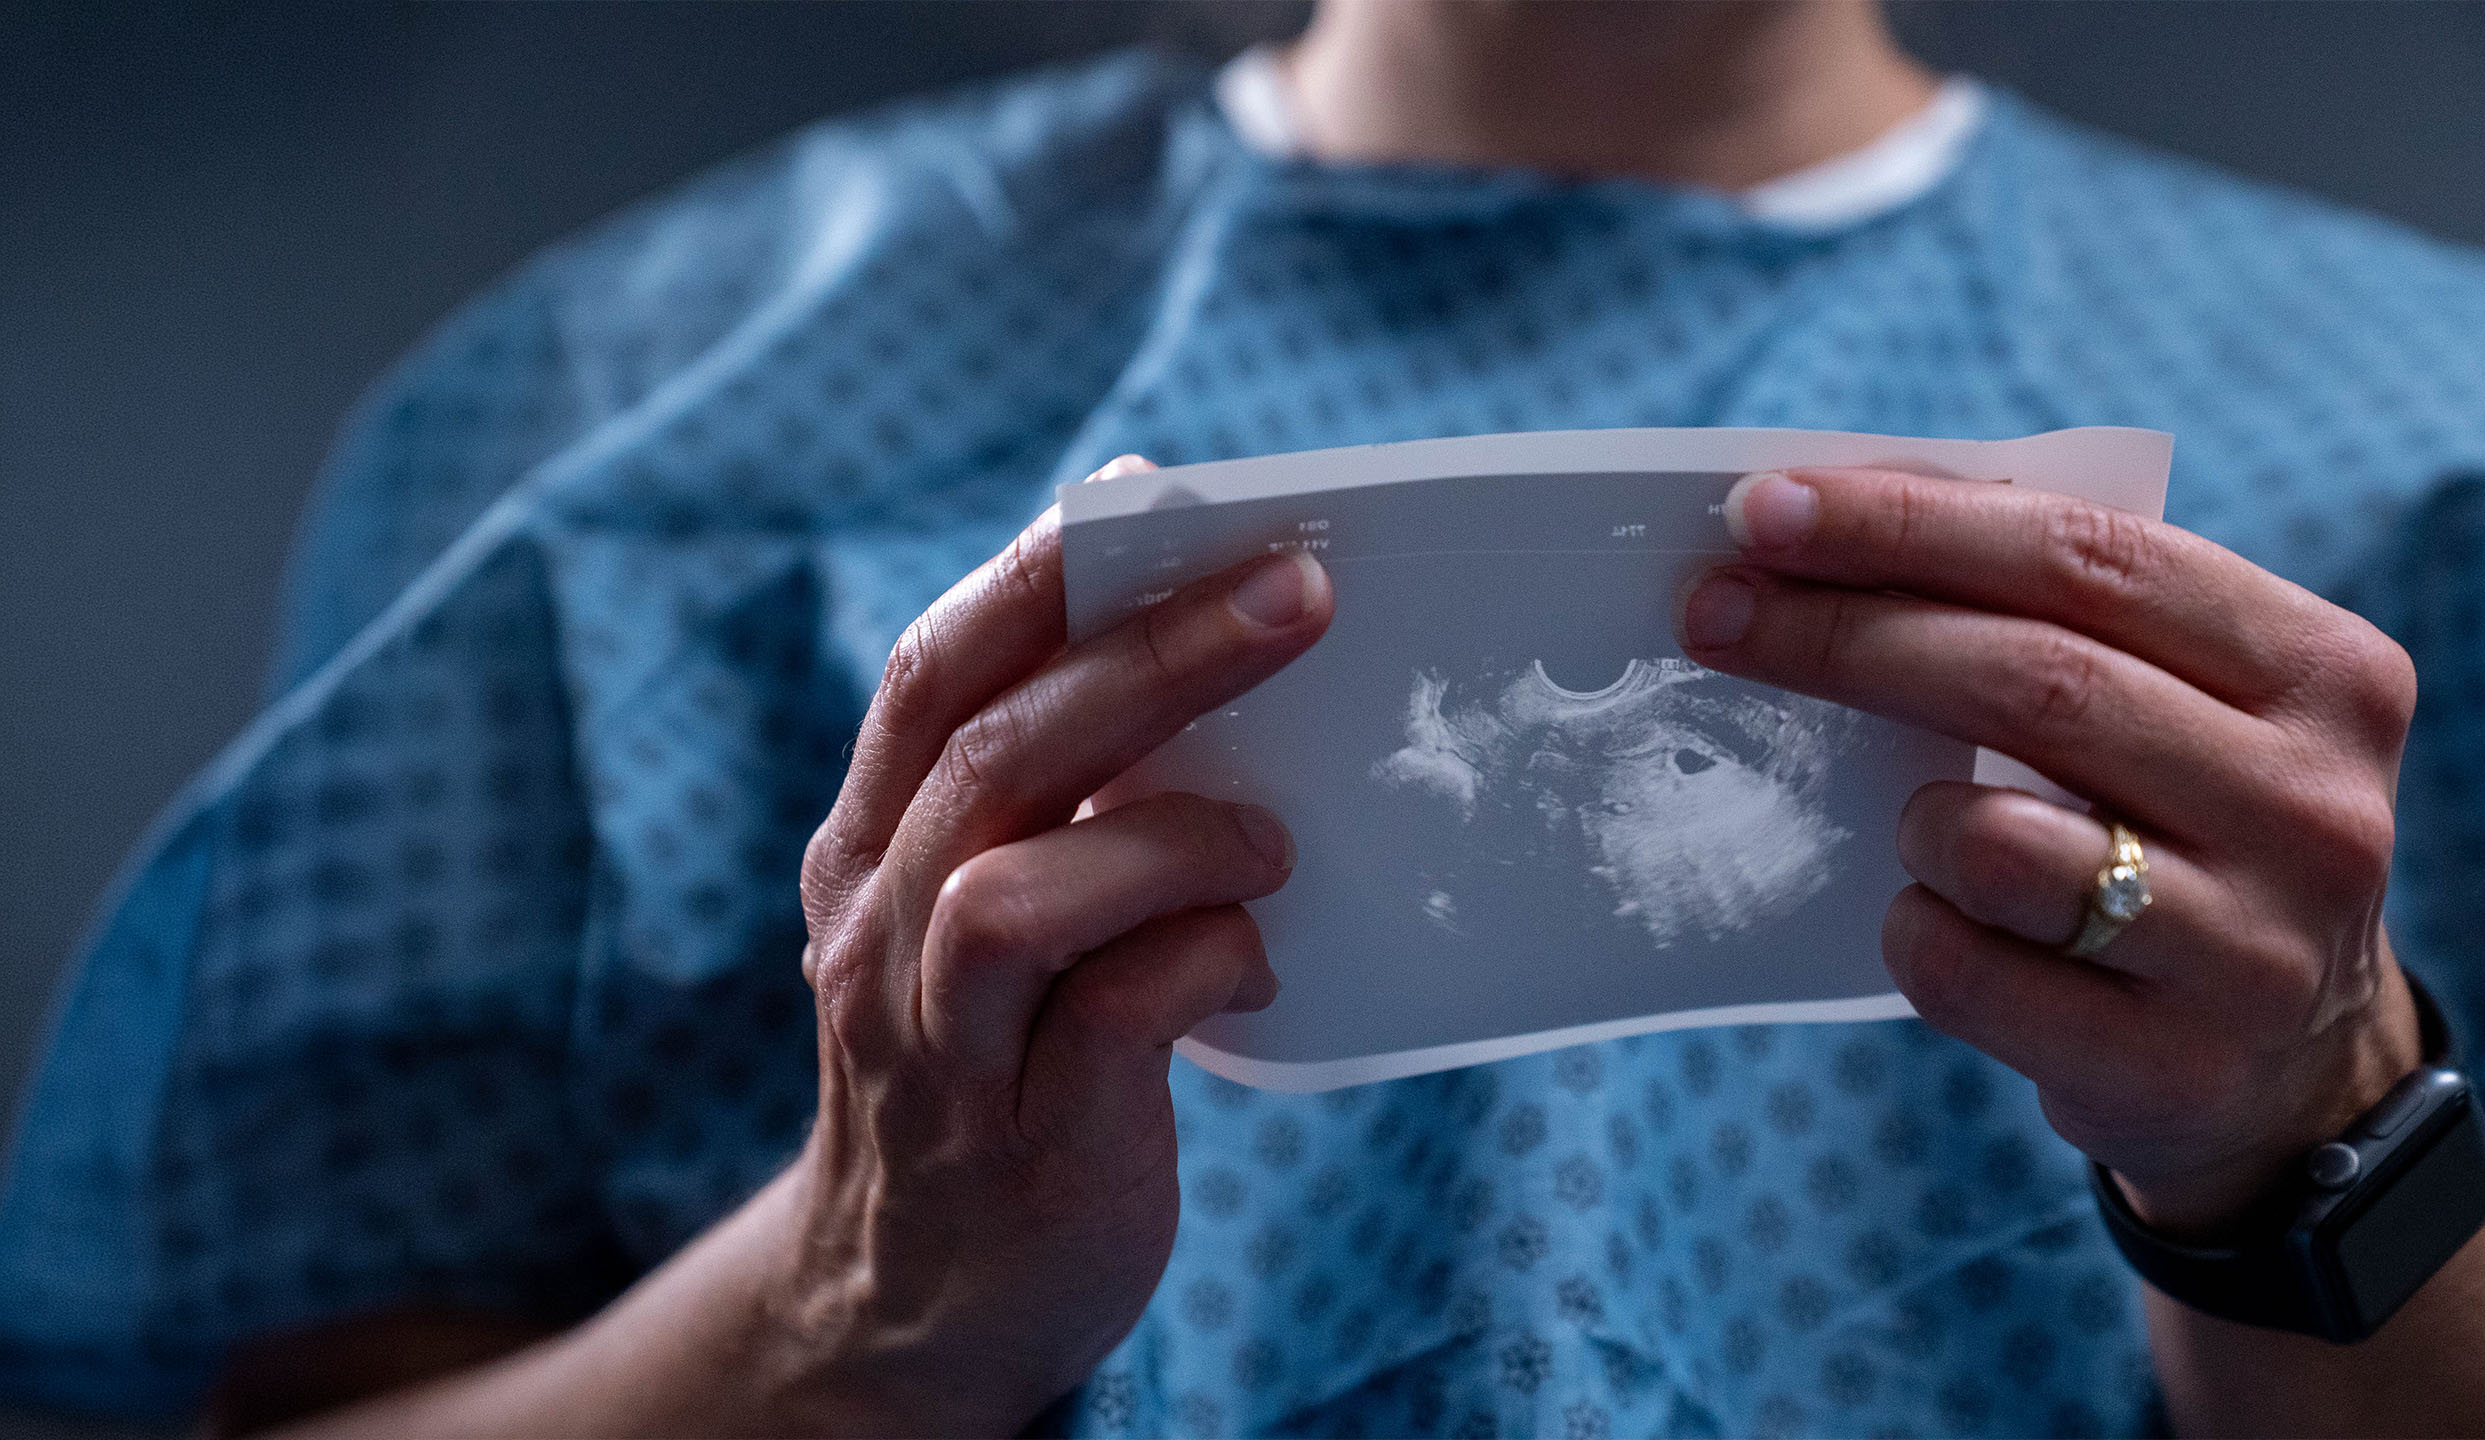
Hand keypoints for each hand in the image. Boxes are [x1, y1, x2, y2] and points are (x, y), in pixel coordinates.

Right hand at [778, 465, 1333, 1433]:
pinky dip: (1204, 961)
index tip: (1156, 498)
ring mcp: (942, 1049)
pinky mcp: (1028, 1145)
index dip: (1039, 577)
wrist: (913, 1304)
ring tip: (1271, 844)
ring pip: (1015, 891)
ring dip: (1173, 835)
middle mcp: (881, 935)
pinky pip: (1114, 1021)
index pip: (933, 676)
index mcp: (871, 851)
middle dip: (1156, 653)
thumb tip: (1201, 650)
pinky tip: (1252, 966)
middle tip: (1300, 591)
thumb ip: (1046, 807)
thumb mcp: (975, 921)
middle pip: (996, 751)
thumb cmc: (990, 1067)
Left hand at [1680, 467, 2424, 1233]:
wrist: (2289, 1067)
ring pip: (1994, 844)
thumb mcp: (2181, 706)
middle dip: (1848, 634)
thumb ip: (2057, 612)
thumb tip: (1819, 522)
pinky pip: (1965, 971)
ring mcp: (2256, 950)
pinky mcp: (2176, 1068)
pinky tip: (1939, 924)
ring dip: (1910, 820)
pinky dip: (1915, 932)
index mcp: (2323, 671)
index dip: (1910, 524)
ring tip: (1914, 826)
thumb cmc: (2179, 830)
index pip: (2089, 557)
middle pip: (2035, 683)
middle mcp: (2315, 806)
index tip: (1761, 510)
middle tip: (1713, 611)